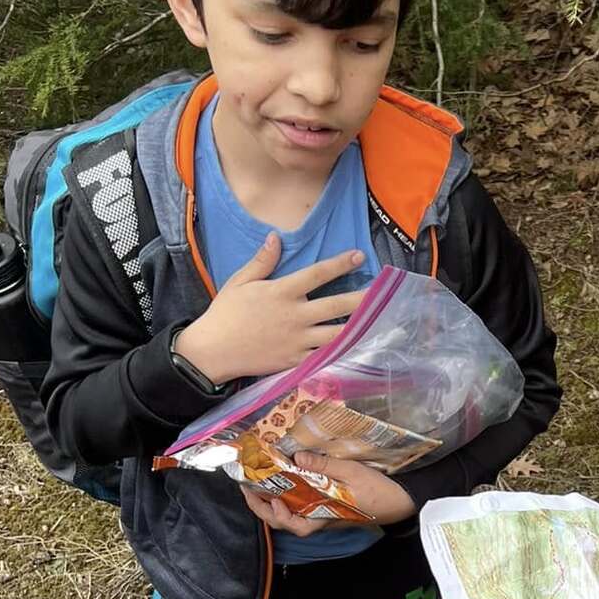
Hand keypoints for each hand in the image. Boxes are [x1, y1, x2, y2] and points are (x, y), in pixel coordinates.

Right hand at [174, 234, 368, 384]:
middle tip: (384, 293)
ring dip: (360, 328)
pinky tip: (360, 350)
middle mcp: (295, 316)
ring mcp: (297, 340)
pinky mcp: (296, 361)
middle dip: (362, 297)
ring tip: (381, 322)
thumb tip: (276, 237)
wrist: (213, 351)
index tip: (359, 257)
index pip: (317, 274)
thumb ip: (262, 260)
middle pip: (337, 305)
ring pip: (337, 334)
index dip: (340, 264)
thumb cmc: (225, 313)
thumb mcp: (240, 281)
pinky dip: (343, 354)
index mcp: (282, 292)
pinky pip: (325, 358)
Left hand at [240, 453, 414, 534]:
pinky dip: (288, 497)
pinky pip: (303, 507)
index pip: (295, 525)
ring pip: (292, 515)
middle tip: (247, 487)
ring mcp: (325, 515)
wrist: (402, 500)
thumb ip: (324, 465)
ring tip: (258, 484)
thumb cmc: (379, 490)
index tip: (268, 495)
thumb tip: (296, 457)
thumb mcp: (353, 472)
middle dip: (263, 508)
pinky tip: (283, 482)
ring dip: (272, 503)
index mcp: (326, 516)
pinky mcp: (329, 508)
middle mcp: (322, 519)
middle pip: (287, 522)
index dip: (277, 514)